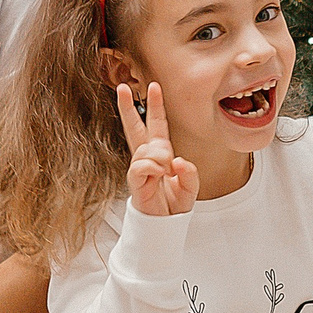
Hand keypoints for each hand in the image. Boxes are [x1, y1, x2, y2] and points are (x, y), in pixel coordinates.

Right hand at [117, 82, 198, 216]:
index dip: (156, 106)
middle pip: (135, 127)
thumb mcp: (191, 186)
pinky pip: (141, 165)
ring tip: (167, 171)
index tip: (153, 86)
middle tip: (122, 87)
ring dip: (160, 156)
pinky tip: (160, 173)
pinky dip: (153, 167)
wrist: (165, 226)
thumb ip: (189, 173)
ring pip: (146, 148)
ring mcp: (139, 169)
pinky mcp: (135, 182)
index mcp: (161, 154)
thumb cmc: (174, 205)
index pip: (156, 124)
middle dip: (128, 107)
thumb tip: (177, 162)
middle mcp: (147, 158)